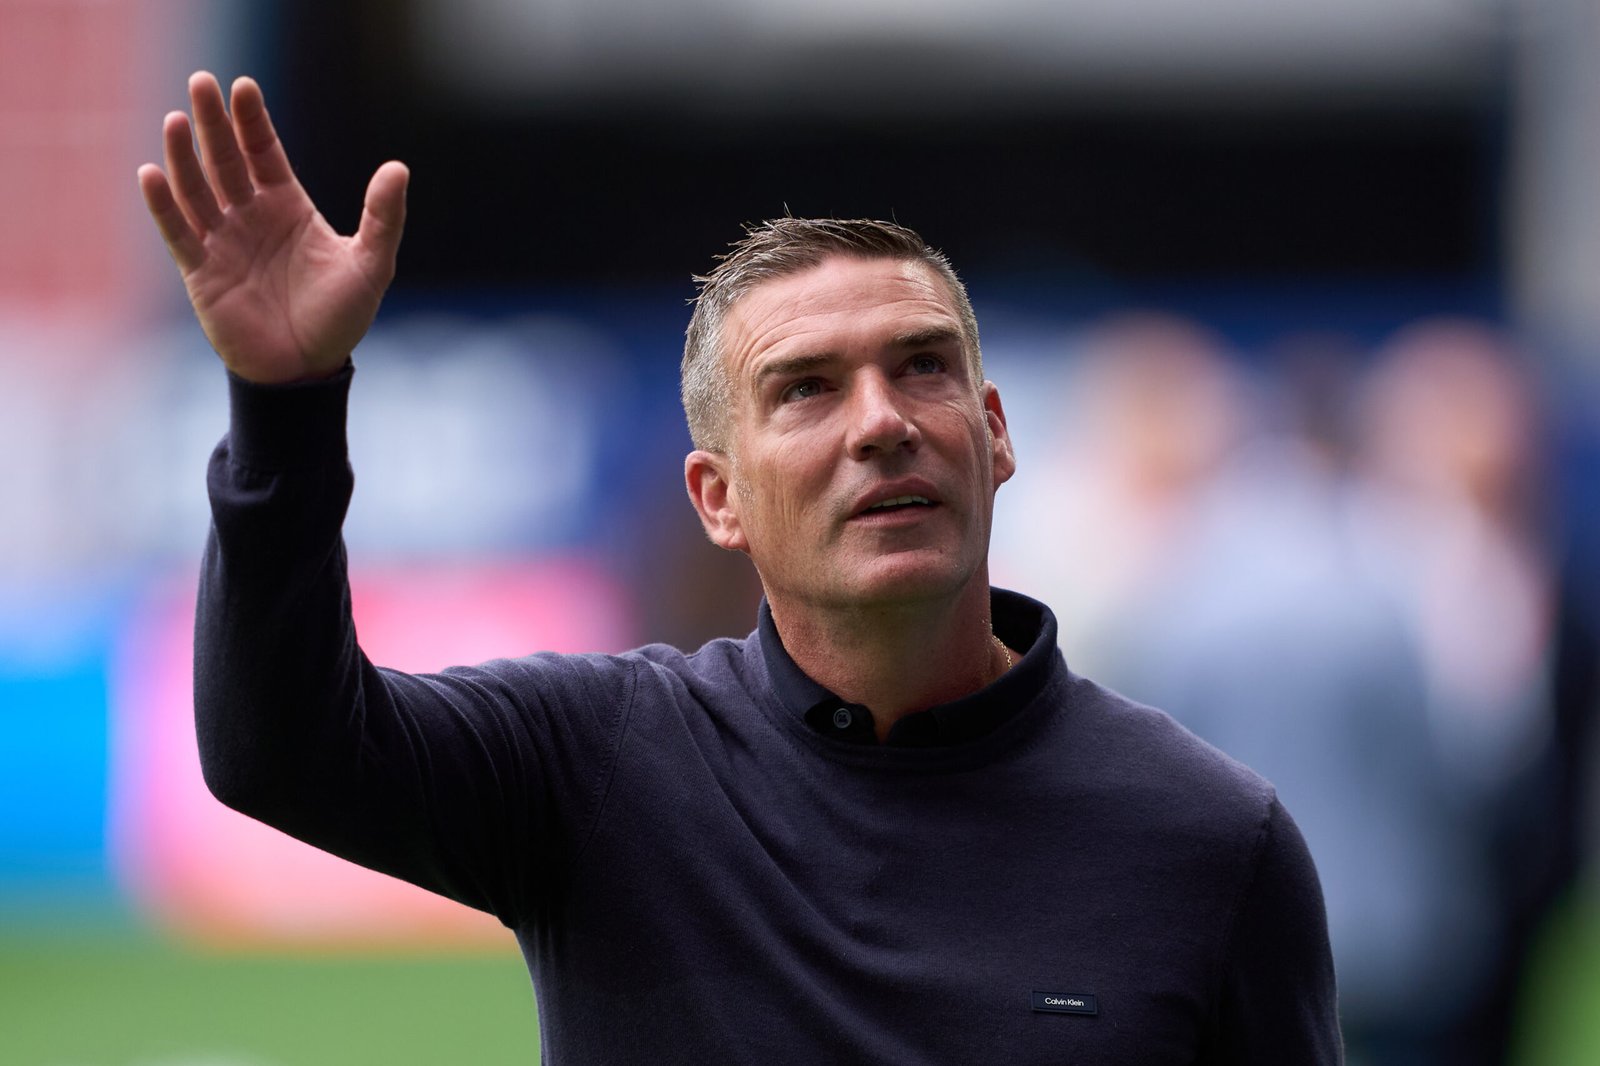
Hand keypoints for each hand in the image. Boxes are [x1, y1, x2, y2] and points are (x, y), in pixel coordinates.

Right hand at [137, 72, 407, 382]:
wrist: (307, 370)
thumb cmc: (341, 318)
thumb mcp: (371, 265)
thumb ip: (383, 218)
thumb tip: (399, 168)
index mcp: (288, 207)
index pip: (264, 152)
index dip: (251, 120)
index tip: (242, 87)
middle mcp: (251, 217)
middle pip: (226, 161)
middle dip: (213, 123)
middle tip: (201, 81)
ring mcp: (223, 242)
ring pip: (197, 189)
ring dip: (185, 156)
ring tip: (177, 120)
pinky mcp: (201, 272)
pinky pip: (178, 232)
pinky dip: (163, 205)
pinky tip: (153, 174)